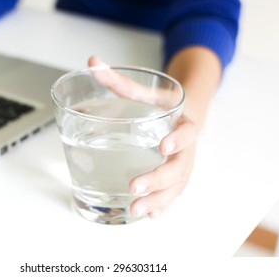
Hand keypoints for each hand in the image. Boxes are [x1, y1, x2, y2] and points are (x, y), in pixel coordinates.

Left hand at [88, 56, 197, 217]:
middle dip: (158, 179)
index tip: (163, 147)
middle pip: (180, 167)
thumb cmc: (160, 104)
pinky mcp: (175, 177)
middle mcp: (185, 148)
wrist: (180, 116)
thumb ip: (119, 81)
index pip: (187, 132)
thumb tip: (91, 63)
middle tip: (135, 187)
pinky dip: (162, 205)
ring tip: (138, 209)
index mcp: (182, 123)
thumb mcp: (145, 91)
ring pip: (176, 186)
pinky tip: (149, 214)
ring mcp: (182, 165)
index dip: (178, 140)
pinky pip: (172, 193)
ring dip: (158, 199)